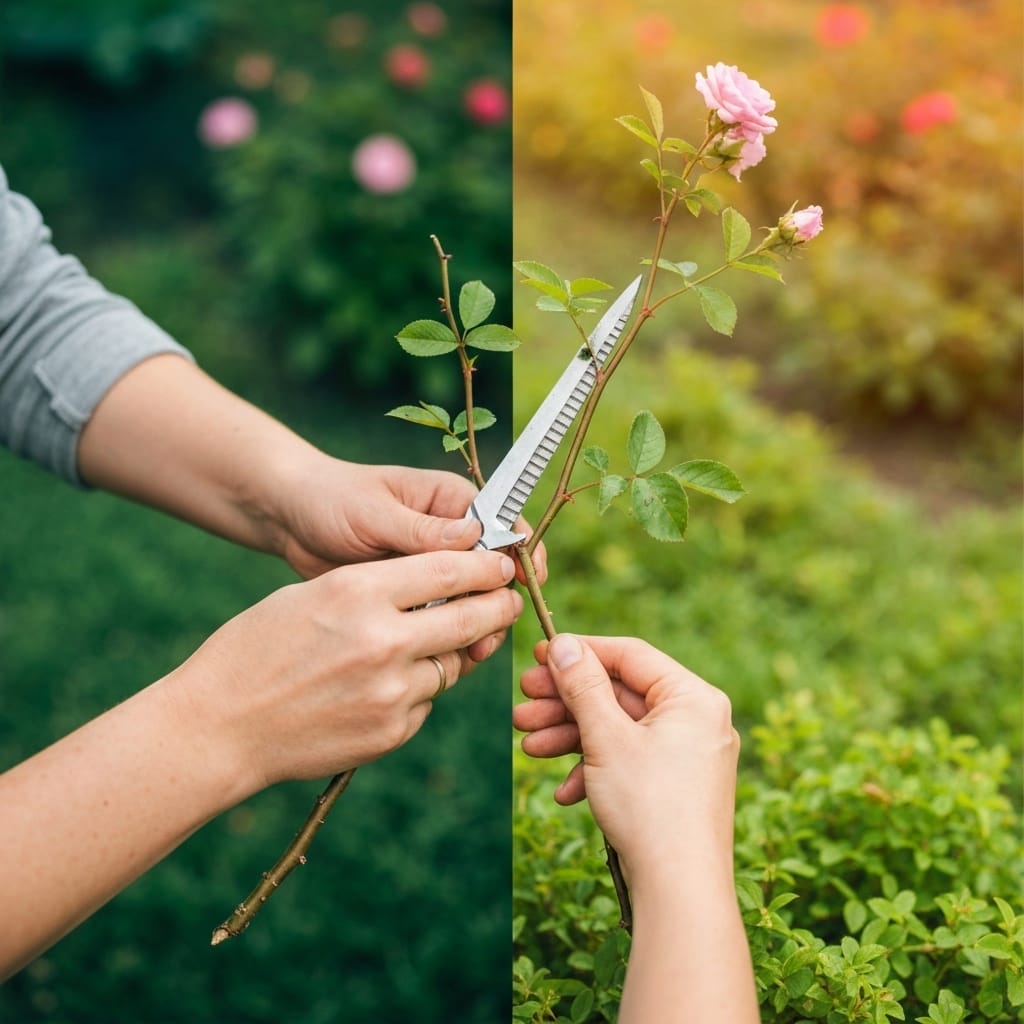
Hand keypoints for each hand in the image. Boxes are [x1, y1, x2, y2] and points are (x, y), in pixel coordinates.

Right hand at [172, 548, 522, 789]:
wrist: (218, 726)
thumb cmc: (256, 648)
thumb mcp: (313, 595)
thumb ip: (379, 589)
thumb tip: (440, 586)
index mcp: (358, 593)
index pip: (450, 571)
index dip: (487, 567)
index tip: (502, 565)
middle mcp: (383, 641)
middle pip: (471, 619)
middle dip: (498, 607)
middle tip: (507, 600)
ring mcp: (391, 692)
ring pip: (452, 664)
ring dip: (451, 652)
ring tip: (424, 645)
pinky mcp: (391, 732)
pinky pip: (427, 701)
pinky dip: (419, 689)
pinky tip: (382, 685)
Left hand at [268, 456, 544, 664]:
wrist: (290, 520)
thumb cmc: (332, 500)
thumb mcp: (374, 512)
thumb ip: (421, 529)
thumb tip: (473, 538)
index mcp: (452, 501)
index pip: (504, 524)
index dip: (521, 554)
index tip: (526, 582)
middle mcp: (451, 534)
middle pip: (496, 571)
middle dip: (499, 602)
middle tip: (492, 633)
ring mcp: (434, 568)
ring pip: (472, 601)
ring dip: (475, 626)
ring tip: (471, 652)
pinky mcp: (414, 595)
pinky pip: (442, 618)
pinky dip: (447, 636)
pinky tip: (444, 655)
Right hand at [514, 635, 739, 876]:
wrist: (679, 892)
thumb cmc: (650, 808)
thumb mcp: (606, 737)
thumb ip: (582, 685)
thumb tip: (562, 643)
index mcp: (694, 698)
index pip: (630, 656)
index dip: (579, 652)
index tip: (537, 655)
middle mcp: (698, 721)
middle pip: (620, 695)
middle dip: (566, 704)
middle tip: (522, 706)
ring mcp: (689, 757)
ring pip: (620, 731)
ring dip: (572, 737)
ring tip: (528, 746)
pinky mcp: (677, 788)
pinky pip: (631, 763)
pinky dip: (595, 770)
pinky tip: (565, 794)